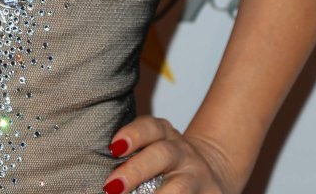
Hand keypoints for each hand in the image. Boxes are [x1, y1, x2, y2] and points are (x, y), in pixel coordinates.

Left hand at [104, 115, 238, 193]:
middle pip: (161, 154)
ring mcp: (196, 177)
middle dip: (135, 171)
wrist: (210, 174)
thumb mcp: (154, 148)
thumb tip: (105, 179)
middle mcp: (182, 153)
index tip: (113, 148)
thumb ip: (131, 156)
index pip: (150, 127)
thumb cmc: (167, 164)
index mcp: (165, 135)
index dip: (133, 135)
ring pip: (179, 187)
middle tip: (112, 187)